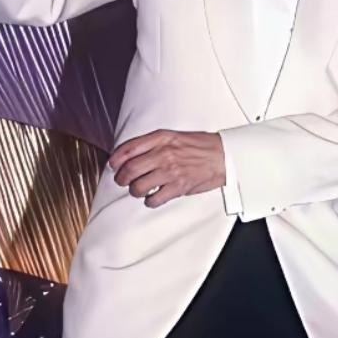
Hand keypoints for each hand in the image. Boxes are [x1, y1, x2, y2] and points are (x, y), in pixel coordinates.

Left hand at [109, 130, 225, 207]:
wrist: (224, 156)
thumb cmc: (201, 146)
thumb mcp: (174, 136)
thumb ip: (153, 143)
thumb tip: (132, 155)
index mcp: (161, 138)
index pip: (128, 149)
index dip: (116, 159)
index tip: (113, 165)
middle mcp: (164, 154)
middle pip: (129, 170)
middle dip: (122, 179)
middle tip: (123, 181)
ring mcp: (171, 171)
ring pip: (138, 187)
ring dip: (135, 191)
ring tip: (139, 190)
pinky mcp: (178, 187)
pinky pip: (154, 199)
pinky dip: (149, 201)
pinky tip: (153, 197)